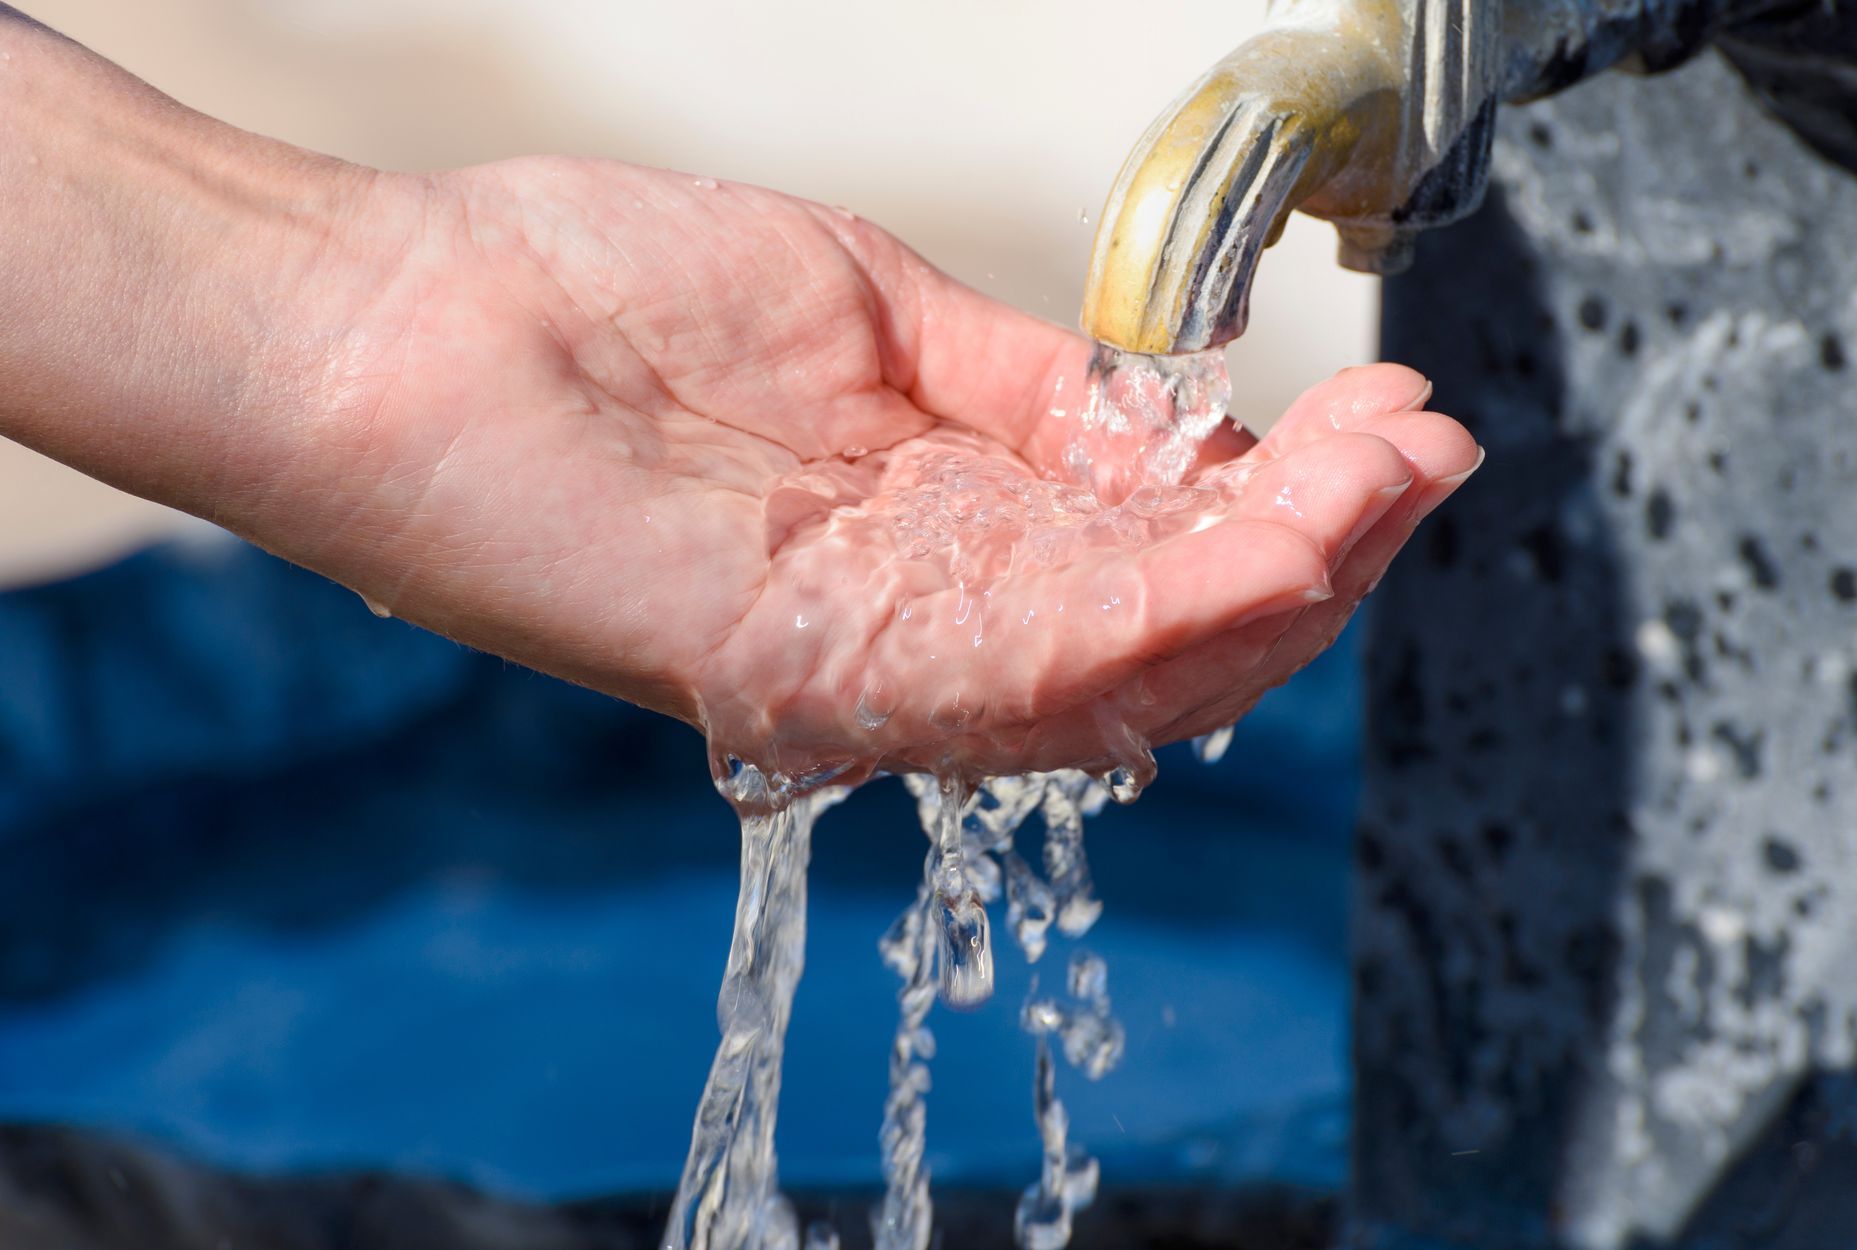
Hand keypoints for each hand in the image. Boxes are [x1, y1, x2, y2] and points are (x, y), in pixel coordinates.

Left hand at [276, 159, 1479, 780]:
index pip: (1154, 560)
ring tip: (1386, 485)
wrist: (415, 323)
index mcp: (948, 534)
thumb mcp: (871, 317)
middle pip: (1168, 639)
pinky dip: (1154, 620)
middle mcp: (929, 619)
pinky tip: (1264, 543)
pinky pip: (1013, 677)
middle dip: (1318, 551)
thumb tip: (1173, 410)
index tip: (1390, 416)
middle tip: (1423, 451)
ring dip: (1275, 588)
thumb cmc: (604, 299)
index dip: (1288, 504)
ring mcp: (876, 659)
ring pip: (1124, 676)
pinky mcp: (810, 674)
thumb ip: (1025, 388)